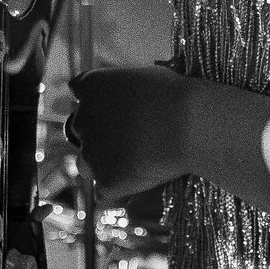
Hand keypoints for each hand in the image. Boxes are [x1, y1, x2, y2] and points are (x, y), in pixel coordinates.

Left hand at [69, 66, 196, 204]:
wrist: (192, 126)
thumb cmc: (177, 95)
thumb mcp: (144, 78)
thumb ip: (124, 89)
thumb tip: (126, 101)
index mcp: (91, 86)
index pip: (78, 90)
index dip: (97, 100)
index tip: (115, 106)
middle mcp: (83, 118)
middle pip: (79, 128)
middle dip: (98, 132)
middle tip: (128, 136)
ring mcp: (91, 153)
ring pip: (85, 163)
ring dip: (101, 163)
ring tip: (133, 163)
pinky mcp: (105, 181)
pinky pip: (104, 190)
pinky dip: (118, 188)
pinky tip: (139, 182)